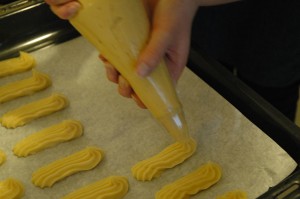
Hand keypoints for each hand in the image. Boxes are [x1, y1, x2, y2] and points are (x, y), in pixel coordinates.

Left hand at [45, 0, 198, 107]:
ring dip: (115, 74)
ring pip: (125, 72)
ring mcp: (141, 52)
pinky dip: (109, 58)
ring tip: (111, 67)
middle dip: (127, 87)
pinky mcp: (130, 41)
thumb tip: (140, 74)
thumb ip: (155, 53)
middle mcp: (154, 62)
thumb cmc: (177, 11)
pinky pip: (117, 55)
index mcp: (169, 66)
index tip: (136, 98)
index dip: (147, 98)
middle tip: (123, 80)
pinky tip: (106, 56)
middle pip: (138, 84)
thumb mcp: (167, 33)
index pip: (159, 90)